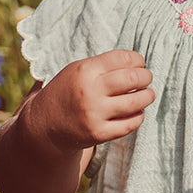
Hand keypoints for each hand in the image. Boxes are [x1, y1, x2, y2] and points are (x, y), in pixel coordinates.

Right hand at [29, 49, 154, 150]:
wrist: (44, 125)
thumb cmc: (68, 91)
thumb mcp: (77, 70)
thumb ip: (104, 65)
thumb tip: (138, 62)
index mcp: (85, 70)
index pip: (123, 58)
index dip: (137, 59)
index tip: (140, 63)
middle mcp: (89, 91)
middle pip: (133, 79)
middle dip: (146, 76)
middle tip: (146, 78)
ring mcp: (94, 114)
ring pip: (135, 102)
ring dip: (148, 96)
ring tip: (149, 93)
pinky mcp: (98, 134)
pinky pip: (130, 124)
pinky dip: (139, 116)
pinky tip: (138, 111)